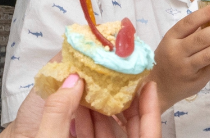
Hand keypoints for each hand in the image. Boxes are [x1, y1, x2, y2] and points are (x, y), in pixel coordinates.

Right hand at [2, 75, 165, 137]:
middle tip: (119, 78)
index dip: (151, 110)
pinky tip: (76, 105)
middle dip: (123, 104)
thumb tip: (73, 80)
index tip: (148, 85)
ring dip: (101, 110)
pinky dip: (87, 123)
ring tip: (93, 84)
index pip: (149, 136)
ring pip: (109, 134)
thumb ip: (58, 112)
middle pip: (131, 131)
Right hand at [152, 3, 209, 103]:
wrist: (161, 87)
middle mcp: (177, 52)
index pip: (187, 23)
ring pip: (209, 54)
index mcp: (171, 38)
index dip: (204, 15)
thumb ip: (191, 31)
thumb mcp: (173, 42)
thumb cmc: (170, 58)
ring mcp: (187, 67)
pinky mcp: (197, 79)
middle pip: (201, 39)